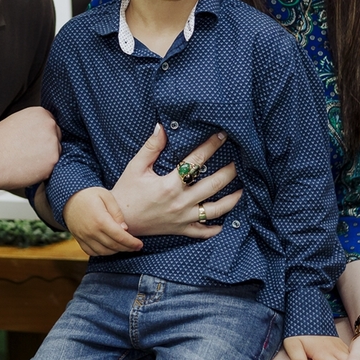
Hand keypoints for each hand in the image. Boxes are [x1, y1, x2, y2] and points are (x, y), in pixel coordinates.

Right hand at [0, 107, 59, 189]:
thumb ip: (31, 123)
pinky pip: (52, 166)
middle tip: (29, 153)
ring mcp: (52, 142)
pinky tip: (28, 168)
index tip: (34, 141)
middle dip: (46, 145)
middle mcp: (49, 125)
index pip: (50, 123)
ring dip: (46, 158)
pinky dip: (43, 170)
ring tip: (26, 161)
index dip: (42, 134)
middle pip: (56, 137)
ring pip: (55, 152)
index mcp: (39, 113)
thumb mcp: (15, 121)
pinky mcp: (53, 160)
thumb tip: (39, 132)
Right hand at [62, 187, 142, 255]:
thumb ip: (117, 212)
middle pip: (113, 246)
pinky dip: (103, 253)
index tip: (140, 245)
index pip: (120, 237)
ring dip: (116, 251)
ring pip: (104, 252)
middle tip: (136, 247)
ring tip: (124, 246)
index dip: (131, 243)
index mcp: (100, 220)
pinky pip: (92, 252)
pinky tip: (110, 248)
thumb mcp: (106, 196)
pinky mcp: (79, 240)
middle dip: (127, 248)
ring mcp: (84, 237)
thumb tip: (125, 229)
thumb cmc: (90, 195)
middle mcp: (91, 231)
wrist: (68, 198)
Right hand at [110, 125, 241, 237]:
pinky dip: (214, 229)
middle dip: (228, 172)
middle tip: (238, 162)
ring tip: (241, 190)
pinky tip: (224, 222)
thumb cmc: (126, 192)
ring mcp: (182, 218)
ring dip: (230, 200)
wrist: (118, 221)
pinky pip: (202, 232)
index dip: (211, 146)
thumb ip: (151, 147)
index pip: (196, 161)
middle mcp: (180, 202)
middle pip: (212, 185)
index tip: (222, 136)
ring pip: (214, 210)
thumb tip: (162, 127)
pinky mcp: (180, 229)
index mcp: (169, 185)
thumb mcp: (136, 167)